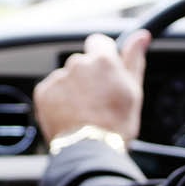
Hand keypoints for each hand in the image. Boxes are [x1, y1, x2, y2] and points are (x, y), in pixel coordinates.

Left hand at [33, 30, 150, 142]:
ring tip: (83, 112)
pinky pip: (51, 91)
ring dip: (72, 89)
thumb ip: (134, 58)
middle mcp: (78, 64)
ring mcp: (59, 78)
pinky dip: (58, 101)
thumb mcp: (133, 90)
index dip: (102, 56)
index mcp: (102, 60)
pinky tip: (70, 115)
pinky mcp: (43, 92)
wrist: (90, 150)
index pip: (98, 42)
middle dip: (87, 77)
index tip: (104, 72)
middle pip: (81, 63)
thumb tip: (141, 36)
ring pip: (66, 78)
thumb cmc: (116, 124)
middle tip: (96, 100)